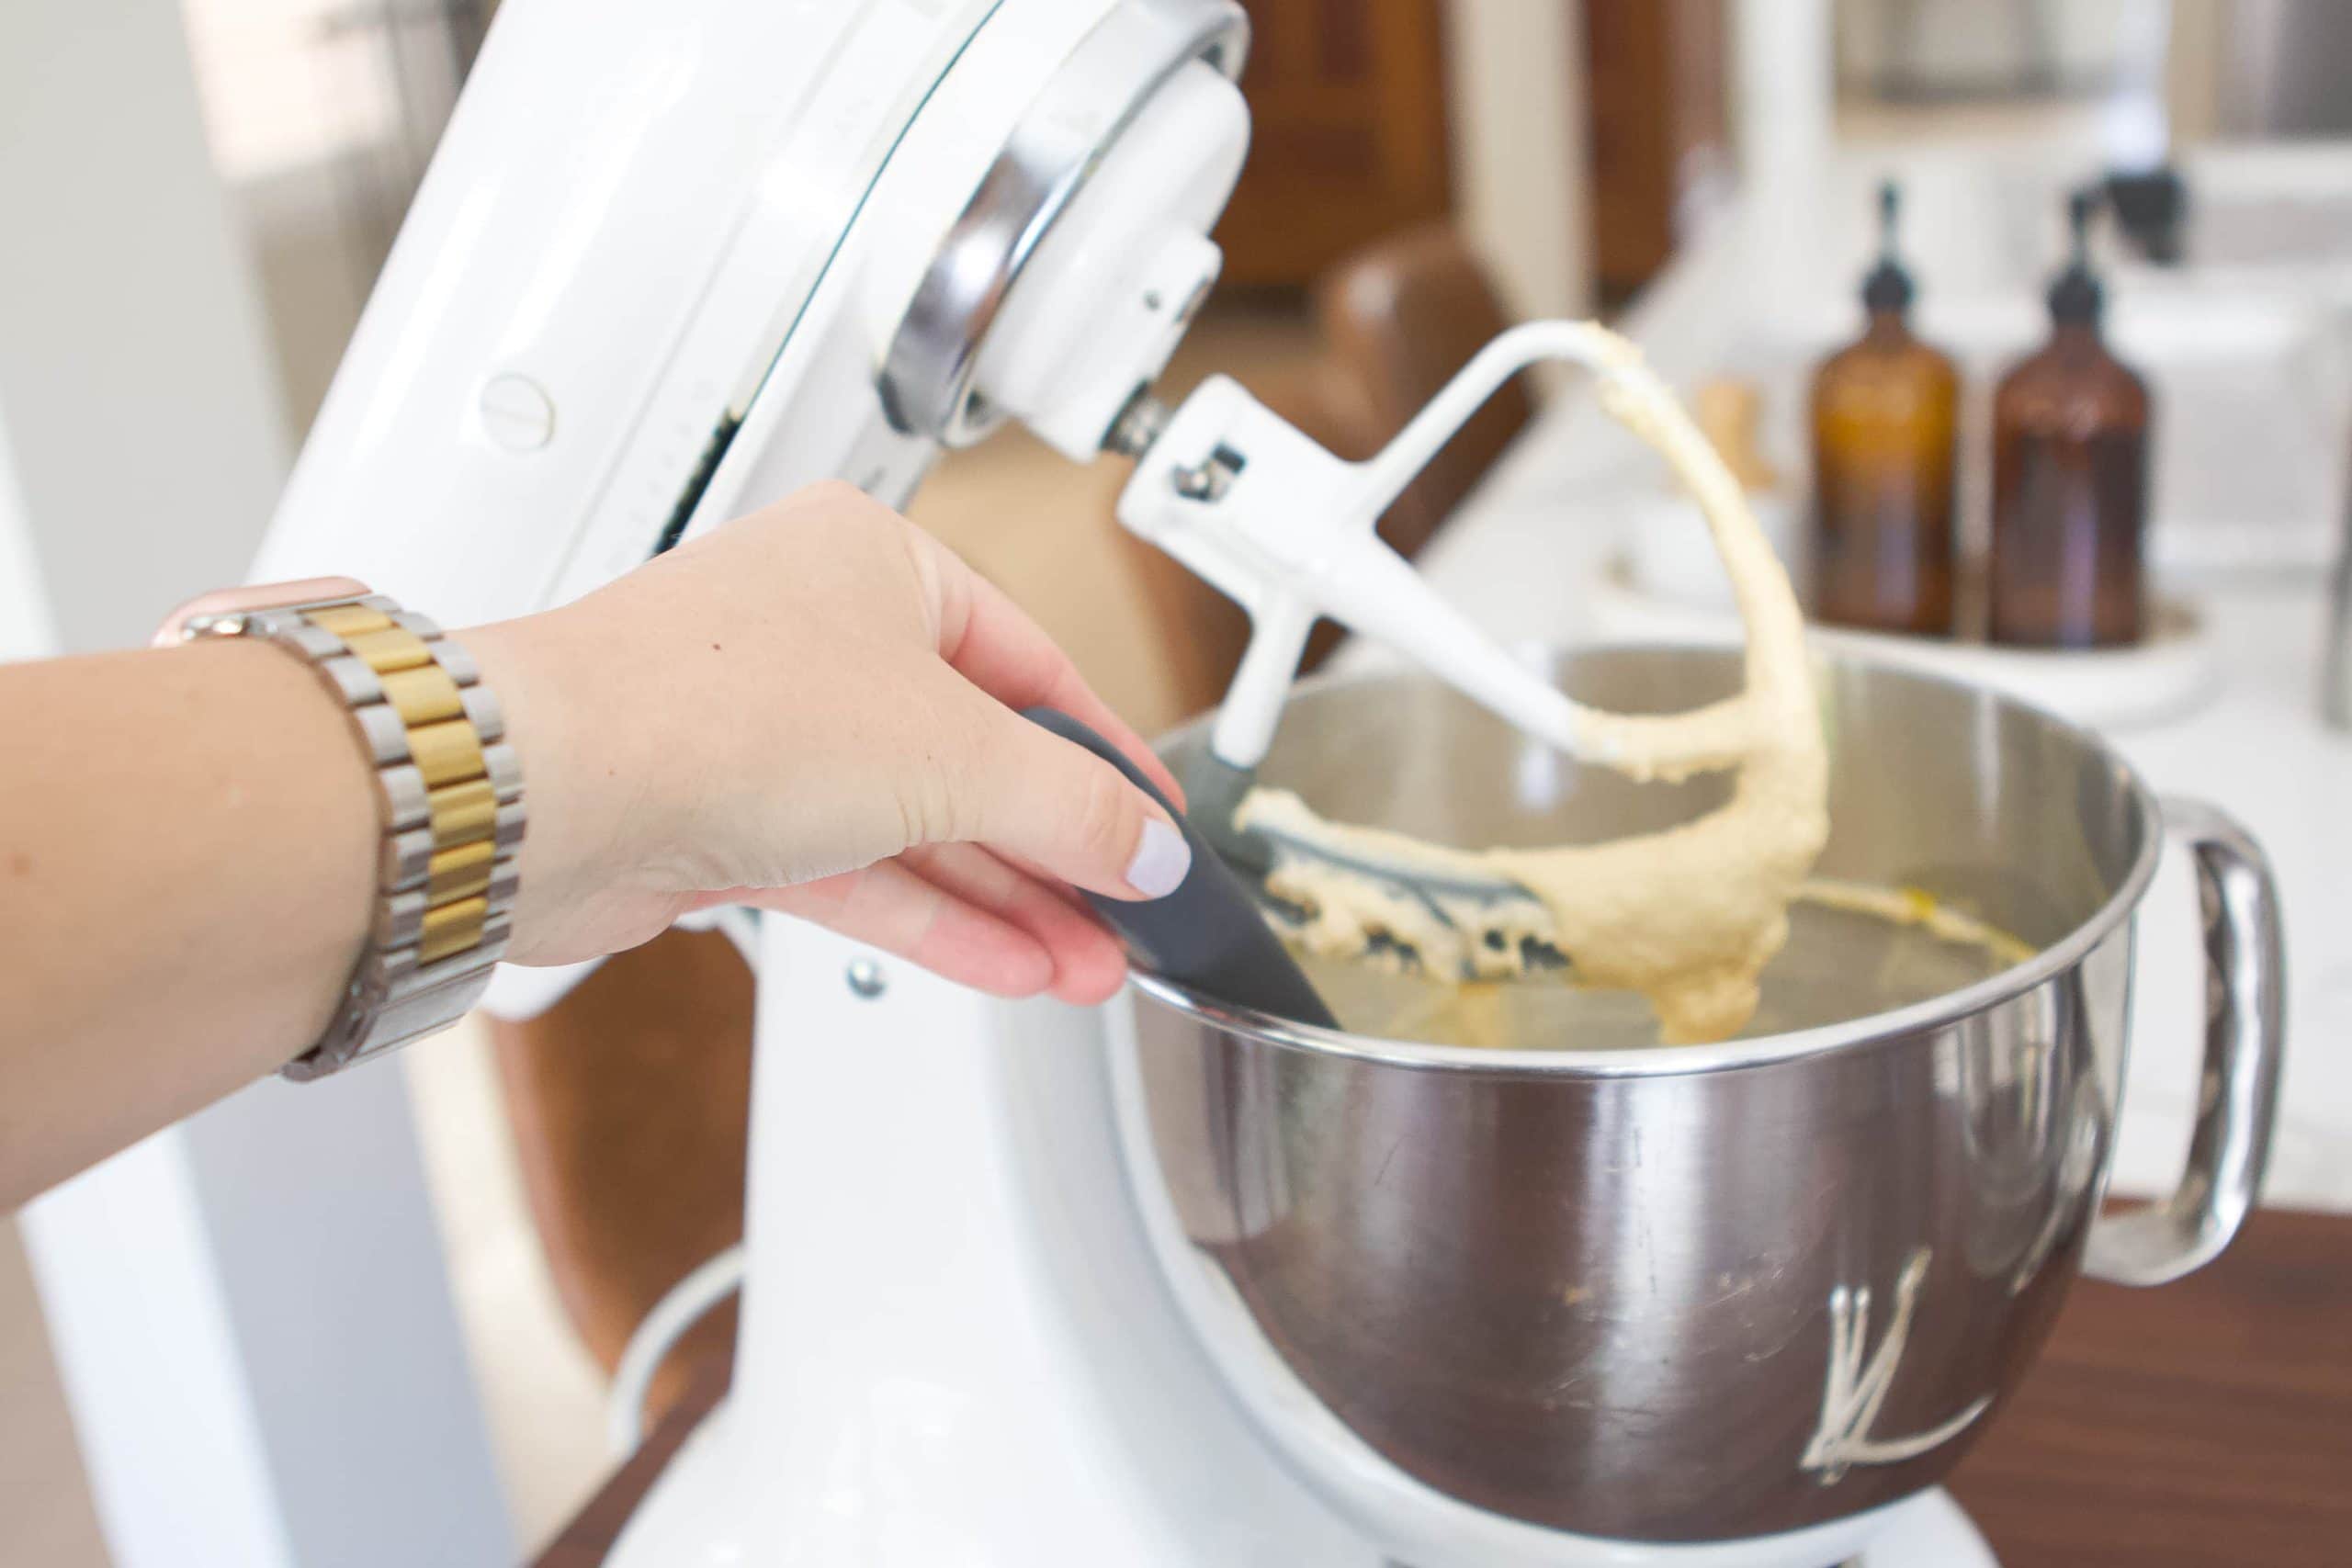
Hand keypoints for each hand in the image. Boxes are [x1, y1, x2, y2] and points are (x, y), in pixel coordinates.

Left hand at [465, 483, 1189, 1003]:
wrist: (545, 795)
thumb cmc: (708, 707)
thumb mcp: (953, 754)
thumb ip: (1071, 807)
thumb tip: (1148, 844)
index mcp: (876, 564)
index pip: (1032, 665)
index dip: (1104, 756)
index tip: (1157, 824)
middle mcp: (818, 638)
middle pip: (975, 754)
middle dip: (1058, 851)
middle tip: (1128, 918)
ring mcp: (767, 734)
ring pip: (918, 824)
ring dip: (1008, 900)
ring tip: (1086, 965)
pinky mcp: (725, 824)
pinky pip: (860, 873)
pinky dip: (935, 920)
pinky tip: (1006, 965)